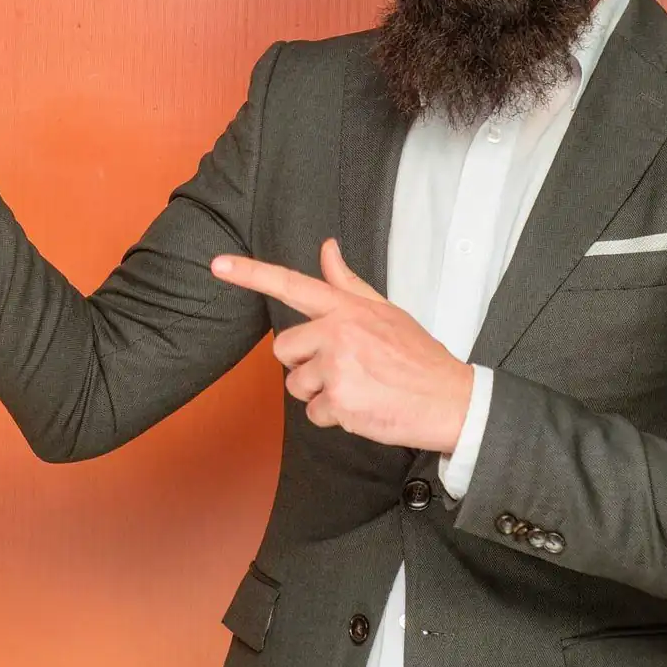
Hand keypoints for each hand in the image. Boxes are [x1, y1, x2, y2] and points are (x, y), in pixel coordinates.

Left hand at [210, 238, 473, 452]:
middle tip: (343, 369)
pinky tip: (363, 408)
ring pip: (296, 385)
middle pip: (284, 350)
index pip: (291, 284)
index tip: (217, 265)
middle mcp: (338, 332)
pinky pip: (314, 413)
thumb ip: (348, 283)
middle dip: (305, 364)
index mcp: (347, 308)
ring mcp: (338, 367)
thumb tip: (327, 249)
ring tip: (358, 389)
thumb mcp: (385, 310)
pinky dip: (334, 417)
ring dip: (320, 394)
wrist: (449, 399)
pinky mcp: (340, 402)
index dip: (250, 274)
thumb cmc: (417, 356)